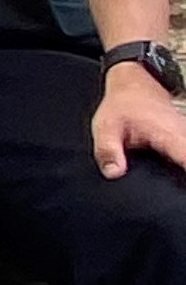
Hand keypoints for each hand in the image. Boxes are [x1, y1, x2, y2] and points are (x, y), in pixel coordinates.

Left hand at [94, 64, 185, 181]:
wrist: (135, 84)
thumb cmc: (122, 104)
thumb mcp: (106, 125)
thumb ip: (108, 150)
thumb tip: (113, 173)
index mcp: (169, 136)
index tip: (184, 189)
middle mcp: (185, 137)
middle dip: (185, 179)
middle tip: (179, 200)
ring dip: (184, 171)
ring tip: (177, 190)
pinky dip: (182, 163)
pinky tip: (176, 176)